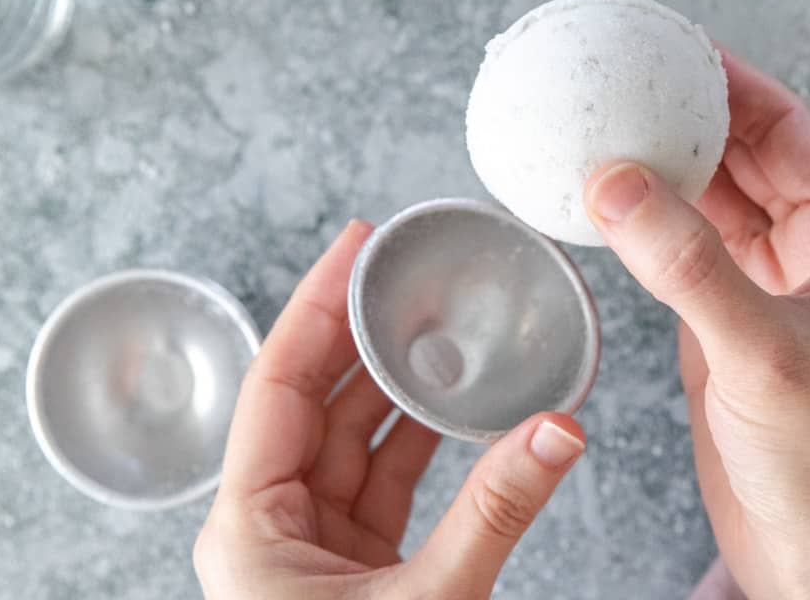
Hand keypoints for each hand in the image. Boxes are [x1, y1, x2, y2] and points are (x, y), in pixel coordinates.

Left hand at [195, 220, 586, 599]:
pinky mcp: (350, 563)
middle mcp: (268, 524)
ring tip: (437, 326)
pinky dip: (417, 440)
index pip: (277, 384)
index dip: (316, 305)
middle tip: (405, 273)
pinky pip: (380, 478)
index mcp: (248, 526)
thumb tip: (561, 431)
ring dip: (395, 384)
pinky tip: (453, 403)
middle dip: (362, 334)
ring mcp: (309, 542)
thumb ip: (497, 512)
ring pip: (351, 437)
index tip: (354, 246)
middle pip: (313, 400)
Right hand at [584, 53, 809, 598]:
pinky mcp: (728, 327)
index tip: (671, 46)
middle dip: (687, 117)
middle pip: (744, 157)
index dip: (731, 81)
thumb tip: (614, 182)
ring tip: (602, 130)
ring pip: (710, 204)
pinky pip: (683, 255)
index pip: (787, 129)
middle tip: (621, 80)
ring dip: (662, 170)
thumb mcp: (762, 350)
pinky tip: (605, 207)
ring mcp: (768, 289)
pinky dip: (645, 227)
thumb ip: (687, 262)